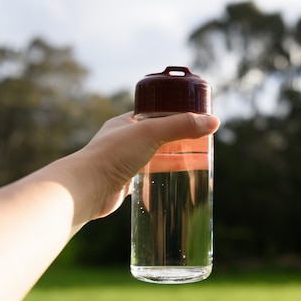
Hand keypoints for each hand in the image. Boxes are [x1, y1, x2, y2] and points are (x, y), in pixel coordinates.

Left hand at [56, 111, 219, 227]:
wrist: (86, 188)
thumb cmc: (112, 155)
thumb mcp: (151, 133)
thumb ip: (181, 126)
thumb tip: (214, 122)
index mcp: (127, 122)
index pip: (157, 112)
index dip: (177, 113)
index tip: (197, 118)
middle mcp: (125, 140)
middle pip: (160, 136)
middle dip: (181, 138)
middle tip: (204, 141)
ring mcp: (125, 161)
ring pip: (157, 156)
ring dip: (177, 157)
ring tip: (200, 160)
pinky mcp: (126, 182)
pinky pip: (151, 176)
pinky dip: (166, 175)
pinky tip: (180, 178)